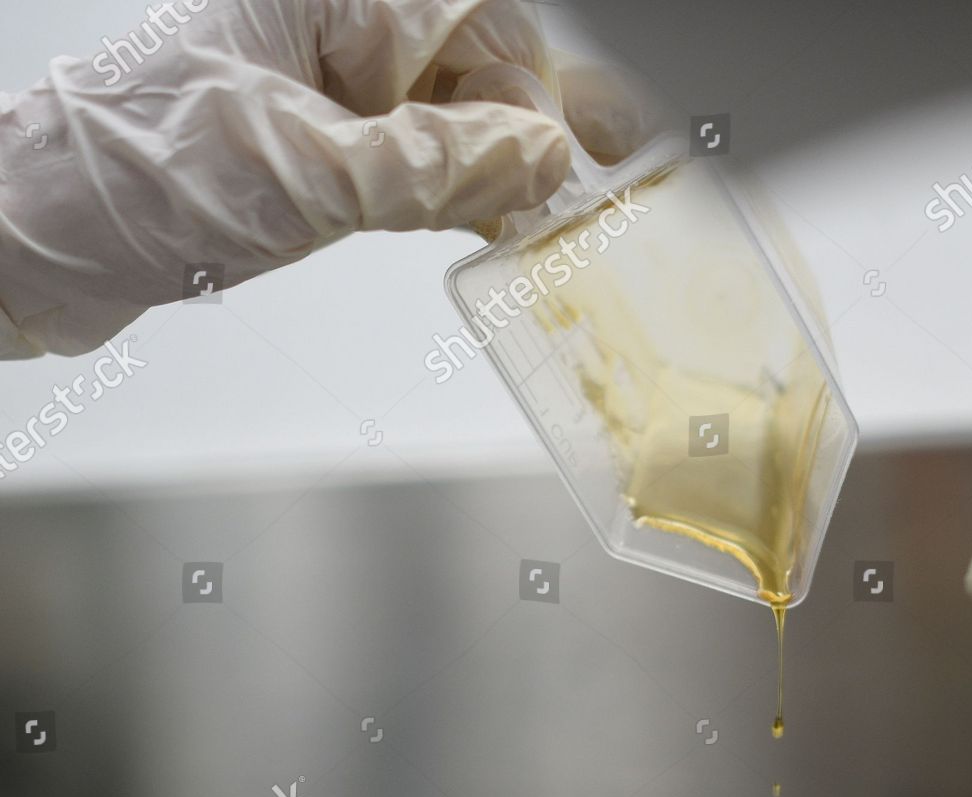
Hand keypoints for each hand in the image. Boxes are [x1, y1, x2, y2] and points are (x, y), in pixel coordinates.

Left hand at [0, 0, 657, 357]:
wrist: (41, 243)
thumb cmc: (129, 180)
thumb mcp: (304, 176)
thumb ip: (435, 167)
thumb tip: (541, 158)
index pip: (467, 17)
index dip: (525, 87)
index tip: (564, 157)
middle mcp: (324, 23)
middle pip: (464, 58)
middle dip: (513, 128)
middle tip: (545, 198)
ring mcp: (319, 79)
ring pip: (443, 107)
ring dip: (484, 164)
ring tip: (510, 219)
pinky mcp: (316, 134)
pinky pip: (409, 148)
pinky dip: (445, 186)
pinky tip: (467, 220)